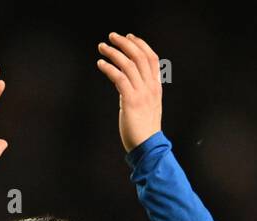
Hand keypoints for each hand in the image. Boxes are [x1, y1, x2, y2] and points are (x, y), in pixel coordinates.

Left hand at [96, 32, 162, 153]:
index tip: (129, 37)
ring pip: (128, 64)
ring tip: (102, 47)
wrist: (147, 146)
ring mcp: (142, 93)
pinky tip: (100, 64)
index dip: (140, 44)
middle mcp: (150, 87)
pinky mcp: (131, 101)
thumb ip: (139, 91)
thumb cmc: (144, 129)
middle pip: (139, 56)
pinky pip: (119, 78)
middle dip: (125, 43)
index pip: (151, 58)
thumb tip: (125, 82)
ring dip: (113, 52)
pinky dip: (109, 68)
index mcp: (156, 87)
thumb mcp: (146, 106)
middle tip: (112, 37)